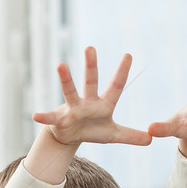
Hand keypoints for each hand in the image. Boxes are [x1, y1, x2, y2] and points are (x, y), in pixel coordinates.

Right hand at [32, 48, 151, 147]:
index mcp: (103, 104)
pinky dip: (44, 116)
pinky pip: (51, 117)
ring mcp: (72, 109)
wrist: (70, 136)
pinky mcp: (60, 119)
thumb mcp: (113, 135)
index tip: (129, 55)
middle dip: (91, 65)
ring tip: (61, 65)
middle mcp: (88, 102)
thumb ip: (131, 136)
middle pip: (91, 81)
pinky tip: (35, 115)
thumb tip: (151, 139)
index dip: (122, 72)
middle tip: (91, 48)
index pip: (115, 86)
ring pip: (70, 92)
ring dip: (66, 79)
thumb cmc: (92, 130)